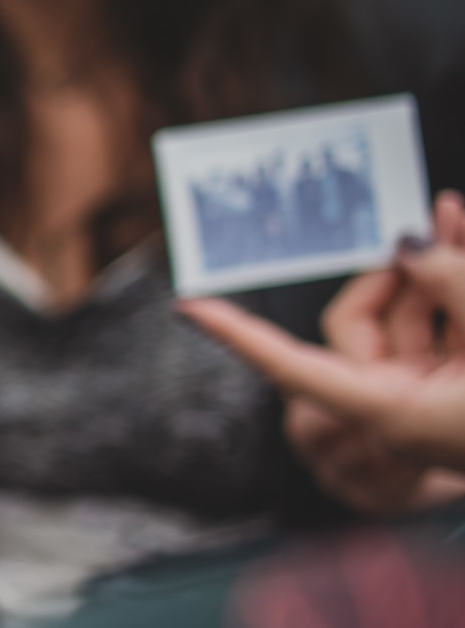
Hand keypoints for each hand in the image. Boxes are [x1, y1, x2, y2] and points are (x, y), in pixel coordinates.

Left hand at [181, 192, 464, 509]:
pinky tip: (462, 233)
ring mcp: (430, 393)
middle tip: (441, 214)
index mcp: (388, 415)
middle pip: (360, 325)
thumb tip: (410, 243)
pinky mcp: (458, 379)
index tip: (190, 307)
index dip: (240, 336)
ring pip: (409, 316)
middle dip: (393, 271)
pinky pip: (440, 324)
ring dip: (433, 265)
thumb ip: (453, 285)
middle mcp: (398, 408)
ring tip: (457, 211)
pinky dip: (451, 286)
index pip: (293, 368)